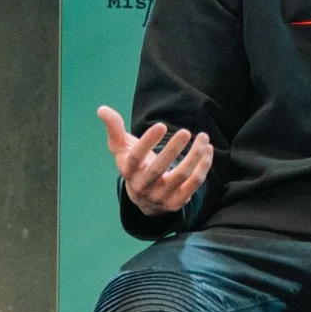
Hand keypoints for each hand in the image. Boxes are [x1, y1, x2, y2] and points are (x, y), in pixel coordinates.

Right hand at [99, 104, 214, 215]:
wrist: (144, 199)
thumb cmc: (134, 166)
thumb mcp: (122, 149)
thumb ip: (114, 129)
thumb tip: (102, 109)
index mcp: (128, 172)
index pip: (135, 158)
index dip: (147, 142)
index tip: (161, 125)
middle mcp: (143, 186)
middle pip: (158, 169)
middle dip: (173, 150)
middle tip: (185, 132)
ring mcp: (161, 196)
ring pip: (181, 176)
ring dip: (195, 156)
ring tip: (203, 137)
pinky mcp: (178, 201)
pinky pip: (194, 184)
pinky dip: (204, 166)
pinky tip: (208, 150)